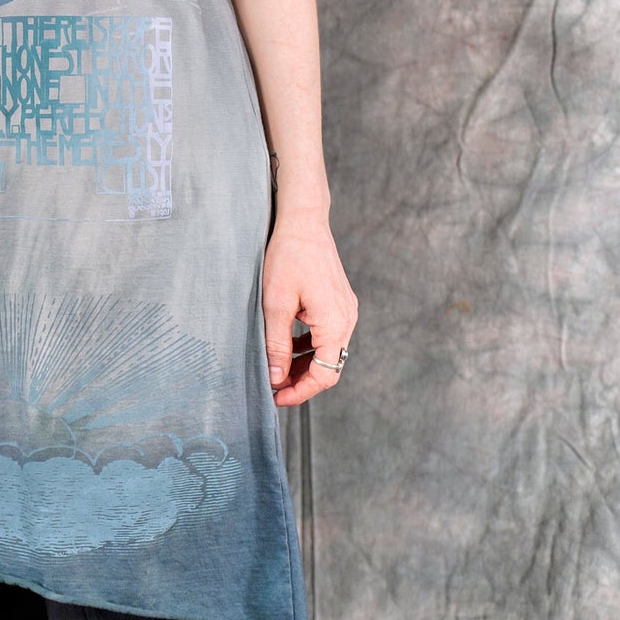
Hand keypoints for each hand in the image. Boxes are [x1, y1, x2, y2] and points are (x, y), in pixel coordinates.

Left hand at [262, 211, 357, 405]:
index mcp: (335, 323)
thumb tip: (276, 377)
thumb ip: (277, 343)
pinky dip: (309, 346)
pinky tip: (288, 346)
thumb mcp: (276, 303)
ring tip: (277, 369)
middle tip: (273, 386)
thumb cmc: (288, 257)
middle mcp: (347, 320)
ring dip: (304, 364)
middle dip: (301, 381)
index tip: (276, 397)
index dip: (300, 391)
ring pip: (328, 352)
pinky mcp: (339, 303)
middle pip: (329, 366)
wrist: (304, 222)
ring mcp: (346, 311)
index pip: (324, 375)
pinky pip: (327, 335)